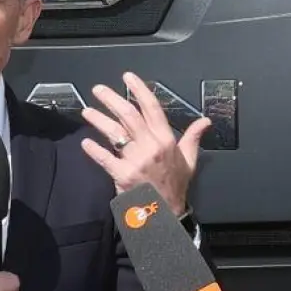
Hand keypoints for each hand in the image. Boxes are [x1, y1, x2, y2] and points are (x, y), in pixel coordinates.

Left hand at [80, 71, 210, 216]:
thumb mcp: (189, 160)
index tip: (127, 77)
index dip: (139, 90)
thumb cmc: (176, 185)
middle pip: (129, 115)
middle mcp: (151, 146)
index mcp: (166, 139)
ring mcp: (136, 160)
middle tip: (98, 90)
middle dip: (111, 99)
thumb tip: (206, 120)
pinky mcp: (123, 175)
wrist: (167, 214)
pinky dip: (93, 150)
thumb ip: (193, 137)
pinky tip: (85, 142)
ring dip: (98, 120)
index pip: (152, 108)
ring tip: (86, 112)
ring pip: (115, 133)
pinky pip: (105, 158)